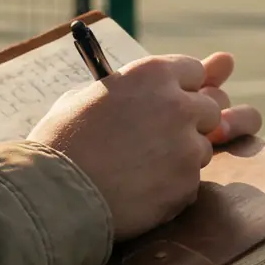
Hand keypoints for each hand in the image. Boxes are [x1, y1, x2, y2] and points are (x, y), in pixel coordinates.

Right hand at [31, 52, 257, 240]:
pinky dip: (171, 188)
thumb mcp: (86, 97)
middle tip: (162, 138)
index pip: (193, 71)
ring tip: (140, 169)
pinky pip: (190, 183)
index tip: (173, 101)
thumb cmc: (61, 141)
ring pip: (202, 149)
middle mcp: (177, 105)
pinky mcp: (187, 184)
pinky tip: (139, 190)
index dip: (182, 88)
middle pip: (210, 108)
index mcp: (151, 74)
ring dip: (181, 158)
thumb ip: (124, 91)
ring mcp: (186, 146)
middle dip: (192, 122)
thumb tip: (137, 92)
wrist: (54, 193)